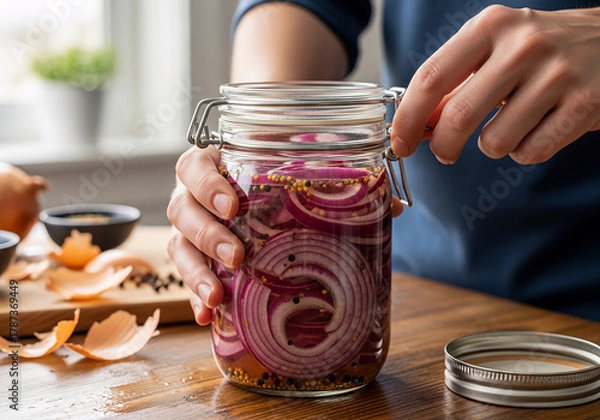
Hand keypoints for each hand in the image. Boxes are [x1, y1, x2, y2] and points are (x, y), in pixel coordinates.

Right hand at [167, 146, 403, 324]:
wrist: (266, 198)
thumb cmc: (281, 182)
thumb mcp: (304, 176)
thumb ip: (343, 183)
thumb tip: (391, 207)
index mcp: (218, 165)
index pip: (194, 166)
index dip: (206, 184)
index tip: (233, 206)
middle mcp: (197, 196)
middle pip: (181, 209)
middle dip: (206, 234)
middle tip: (237, 254)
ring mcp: (194, 228)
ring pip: (179, 246)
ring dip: (196, 272)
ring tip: (217, 295)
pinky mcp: (197, 259)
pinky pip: (186, 278)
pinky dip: (194, 297)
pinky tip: (207, 316)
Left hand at [391, 5, 599, 164]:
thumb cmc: (540, 53)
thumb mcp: (493, 53)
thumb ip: (454, 87)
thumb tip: (417, 125)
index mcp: (490, 27)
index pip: (431, 77)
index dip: (408, 117)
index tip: (399, 143)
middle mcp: (523, 45)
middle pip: (458, 115)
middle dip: (443, 146)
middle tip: (445, 153)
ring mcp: (557, 73)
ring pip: (495, 141)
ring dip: (494, 146)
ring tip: (512, 124)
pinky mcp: (585, 104)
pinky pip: (531, 151)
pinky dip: (527, 150)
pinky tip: (539, 128)